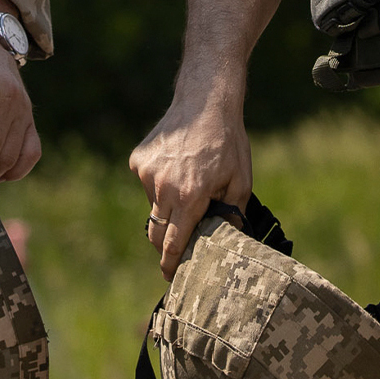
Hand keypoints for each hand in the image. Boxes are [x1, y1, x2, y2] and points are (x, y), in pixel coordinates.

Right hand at [131, 86, 251, 279]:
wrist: (206, 101)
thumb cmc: (228, 142)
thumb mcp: (241, 180)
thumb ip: (232, 215)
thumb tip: (228, 243)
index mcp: (189, 197)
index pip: (173, 244)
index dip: (171, 264)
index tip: (171, 277)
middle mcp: (163, 188)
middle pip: (156, 232)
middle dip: (166, 244)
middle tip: (179, 244)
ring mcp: (146, 174)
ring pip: (152, 208)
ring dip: (167, 208)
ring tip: (188, 186)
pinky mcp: (138, 161)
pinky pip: (147, 185)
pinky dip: (159, 185)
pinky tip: (177, 167)